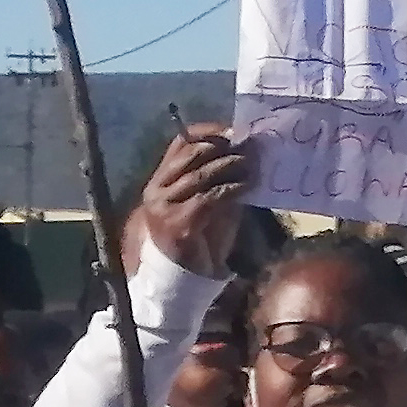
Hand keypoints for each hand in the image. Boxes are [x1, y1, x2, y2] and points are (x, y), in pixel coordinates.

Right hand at [128, 123, 251, 275]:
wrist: (184, 277)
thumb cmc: (197, 237)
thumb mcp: (205, 200)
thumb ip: (216, 177)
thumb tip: (244, 150)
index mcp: (160, 179)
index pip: (180, 143)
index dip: (206, 132)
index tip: (232, 129)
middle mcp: (157, 189)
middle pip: (190, 154)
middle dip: (220, 146)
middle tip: (245, 144)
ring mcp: (164, 206)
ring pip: (200, 174)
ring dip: (229, 165)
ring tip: (250, 162)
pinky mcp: (179, 222)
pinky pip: (209, 197)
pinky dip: (231, 188)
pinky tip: (246, 185)